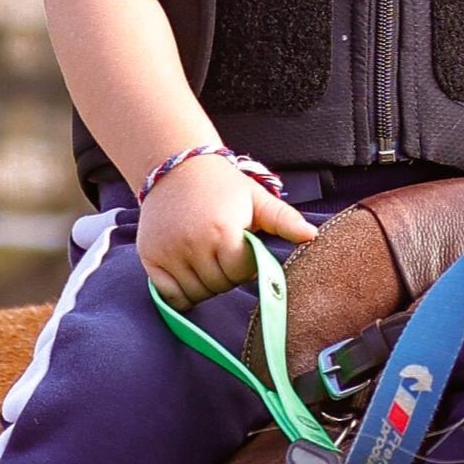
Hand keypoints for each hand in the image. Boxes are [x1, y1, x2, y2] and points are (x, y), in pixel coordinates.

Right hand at [136, 155, 313, 311]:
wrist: (176, 167)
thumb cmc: (222, 185)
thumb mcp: (256, 198)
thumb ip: (284, 219)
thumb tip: (312, 235)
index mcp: (223, 231)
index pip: (241, 273)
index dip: (245, 264)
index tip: (241, 246)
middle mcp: (193, 244)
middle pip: (219, 285)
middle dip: (226, 275)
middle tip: (223, 253)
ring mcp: (169, 252)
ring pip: (197, 293)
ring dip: (206, 285)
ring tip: (208, 260)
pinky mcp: (150, 257)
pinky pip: (169, 295)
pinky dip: (181, 293)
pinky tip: (189, 273)